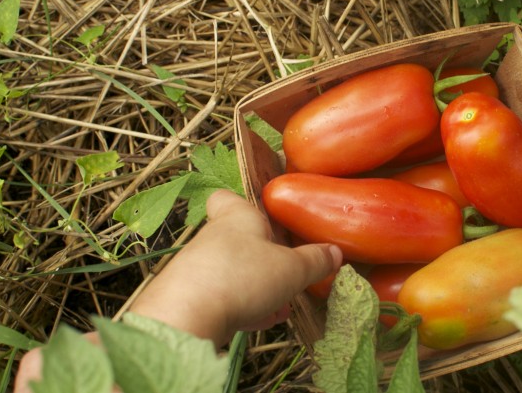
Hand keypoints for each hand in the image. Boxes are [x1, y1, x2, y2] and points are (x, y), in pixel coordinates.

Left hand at [128, 189, 342, 343]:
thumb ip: (315, 261)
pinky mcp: (188, 299)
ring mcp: (197, 268)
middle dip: (261, 257)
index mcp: (236, 218)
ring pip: (231, 273)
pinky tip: (260, 323)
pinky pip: (220, 299)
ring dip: (255, 288)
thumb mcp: (293, 269)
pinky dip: (240, 309)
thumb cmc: (243, 276)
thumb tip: (335, 252)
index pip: (226, 197)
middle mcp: (212, 237)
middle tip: (285, 271)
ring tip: (280, 306)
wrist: (186, 317)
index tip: (259, 215)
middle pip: (235, 240)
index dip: (239, 202)